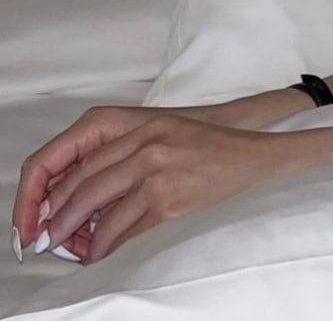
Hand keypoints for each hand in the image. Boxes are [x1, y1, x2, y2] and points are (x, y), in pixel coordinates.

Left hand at [19, 113, 326, 263]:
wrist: (253, 155)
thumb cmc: (207, 145)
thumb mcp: (163, 135)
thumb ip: (122, 155)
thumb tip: (74, 196)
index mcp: (139, 123)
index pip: (74, 157)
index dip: (45, 191)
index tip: (36, 215)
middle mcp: (146, 142)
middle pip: (81, 184)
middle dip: (57, 218)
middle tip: (46, 239)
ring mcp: (158, 169)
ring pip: (98, 209)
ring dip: (78, 237)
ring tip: (71, 251)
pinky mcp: (170, 198)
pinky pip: (124, 229)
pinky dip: (106, 246)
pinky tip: (101, 252)